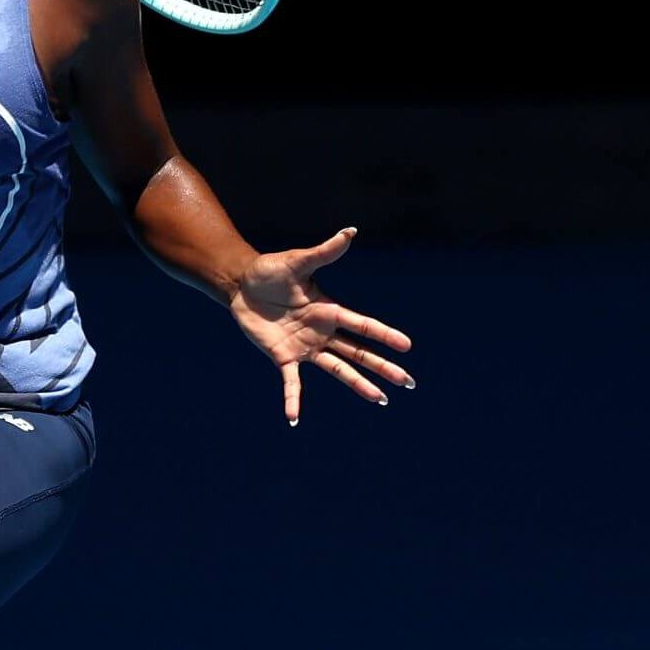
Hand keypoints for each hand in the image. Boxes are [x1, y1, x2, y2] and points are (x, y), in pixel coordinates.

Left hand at [229, 227, 413, 425]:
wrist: (241, 284)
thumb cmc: (271, 270)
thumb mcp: (298, 261)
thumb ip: (325, 252)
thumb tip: (350, 231)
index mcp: (330, 310)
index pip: (363, 325)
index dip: (384, 335)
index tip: (407, 347)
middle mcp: (323, 332)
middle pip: (359, 353)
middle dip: (383, 367)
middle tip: (408, 382)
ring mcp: (304, 347)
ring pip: (338, 369)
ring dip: (358, 384)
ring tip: (380, 400)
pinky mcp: (282, 357)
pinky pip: (290, 382)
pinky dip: (293, 400)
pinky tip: (294, 419)